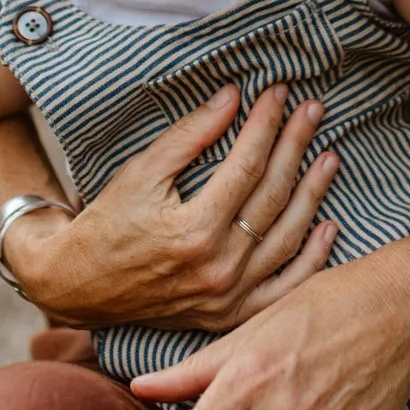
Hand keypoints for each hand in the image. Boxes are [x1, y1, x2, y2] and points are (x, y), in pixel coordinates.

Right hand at [6, 82, 340, 329]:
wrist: (79, 285)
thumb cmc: (107, 222)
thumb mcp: (141, 172)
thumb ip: (189, 136)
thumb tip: (232, 97)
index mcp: (193, 230)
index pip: (246, 166)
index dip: (266, 125)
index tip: (279, 93)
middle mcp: (217, 267)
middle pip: (272, 196)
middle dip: (295, 146)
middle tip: (313, 111)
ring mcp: (227, 297)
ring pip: (286, 238)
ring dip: (313, 194)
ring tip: (329, 157)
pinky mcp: (230, 316)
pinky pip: (284, 289)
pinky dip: (311, 259)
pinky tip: (328, 226)